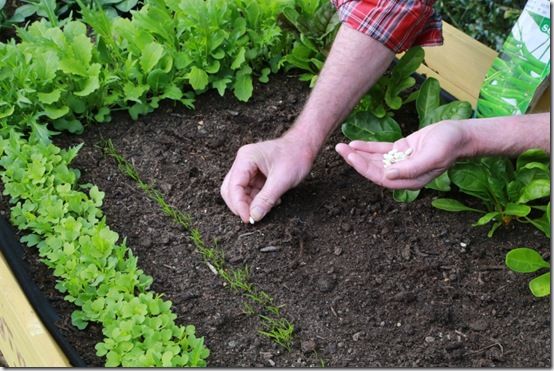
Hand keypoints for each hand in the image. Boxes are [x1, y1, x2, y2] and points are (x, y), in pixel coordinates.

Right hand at [220, 135, 314, 222]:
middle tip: (253, 218)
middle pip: (230, 189)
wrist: (304, 147)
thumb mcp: (282, 180)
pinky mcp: (253, 176)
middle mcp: (243, 162)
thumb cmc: (295, 156)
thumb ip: (266, 199)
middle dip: (240, 206)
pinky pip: (249, 192)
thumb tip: (254, 216)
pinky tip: (270, 202)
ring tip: (266, 208)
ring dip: (249, 204)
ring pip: (238, 193)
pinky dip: (256, 201)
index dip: (238, 204)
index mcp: (246, 158)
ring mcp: (247, 169)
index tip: (248, 218)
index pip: (233, 185)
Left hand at [335, 120, 469, 188]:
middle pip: (374, 169)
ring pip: (375, 160)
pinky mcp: (401, 151)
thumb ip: (411, 168)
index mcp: (410, 180)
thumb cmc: (449, 145)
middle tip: (340, 149)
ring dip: (358, 154)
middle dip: (356, 160)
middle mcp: (403, 174)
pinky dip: (368, 148)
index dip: (364, 168)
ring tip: (341, 147)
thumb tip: (388, 176)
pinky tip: (355, 144)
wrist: (460, 134)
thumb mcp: (432, 156)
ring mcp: (401, 162)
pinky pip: (381, 151)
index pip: (381, 177)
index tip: (351, 157)